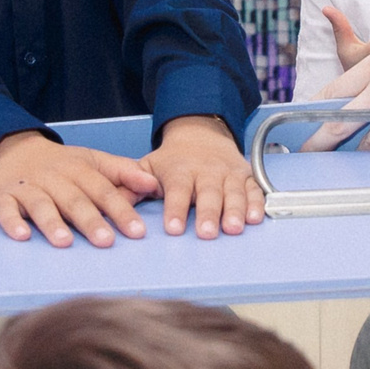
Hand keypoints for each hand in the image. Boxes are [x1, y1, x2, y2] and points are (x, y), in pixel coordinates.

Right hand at [0, 131, 157, 248]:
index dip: (121, 210)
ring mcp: (27, 188)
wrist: (12, 149)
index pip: (103, 190)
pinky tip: (22, 236)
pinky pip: (6, 210)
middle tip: (107, 241)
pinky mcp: (2, 197)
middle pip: (74, 200)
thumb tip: (154, 184)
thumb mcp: (93, 161)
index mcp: (79, 170)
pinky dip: (12, 222)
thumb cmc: (60, 164)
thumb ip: (123, 172)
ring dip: (52, 223)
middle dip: (90, 221)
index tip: (138, 231)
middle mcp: (54, 178)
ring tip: (65, 242)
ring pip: (41, 205)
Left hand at [142, 115, 264, 238]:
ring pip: (233, 192)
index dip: (176, 209)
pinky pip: (253, 190)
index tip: (173, 228)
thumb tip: (112, 202)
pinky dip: (257, 204)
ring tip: (232, 229)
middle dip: (208, 213)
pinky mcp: (246, 176)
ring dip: (235, 211)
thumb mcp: (148, 166)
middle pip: (208, 193)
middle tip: (206, 233)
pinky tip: (255, 218)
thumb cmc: (173, 160)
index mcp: (180, 170)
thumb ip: (131, 185)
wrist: (202, 134)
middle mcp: (206, 171)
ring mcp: (228, 173)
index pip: (177, 189)